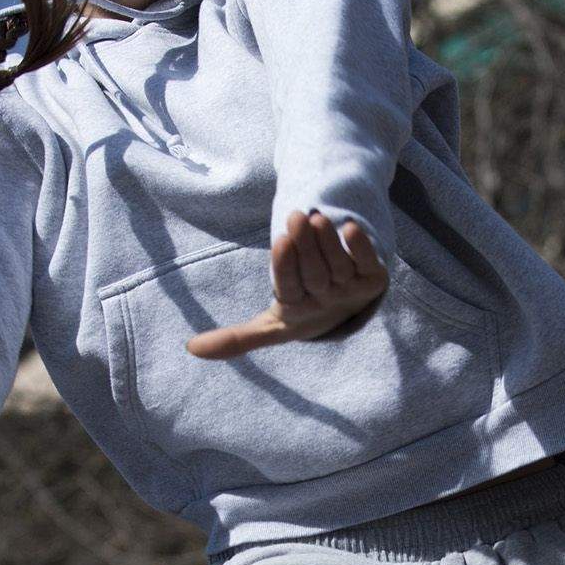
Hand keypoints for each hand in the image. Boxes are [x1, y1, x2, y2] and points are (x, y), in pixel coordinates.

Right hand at [187, 210, 387, 359]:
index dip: (285, 266)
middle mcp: (325, 303)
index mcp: (297, 312)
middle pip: (315, 273)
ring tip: (316, 216)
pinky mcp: (373, 279)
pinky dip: (362, 246)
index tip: (280, 240)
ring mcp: (351, 291)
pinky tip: (351, 227)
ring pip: (340, 266)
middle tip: (296, 215)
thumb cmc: (300, 312)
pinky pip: (369, 262)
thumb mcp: (269, 327)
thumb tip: (191, 350)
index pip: (289, 287)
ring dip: (328, 242)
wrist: (346, 314)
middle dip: (306, 245)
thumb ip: (235, 338)